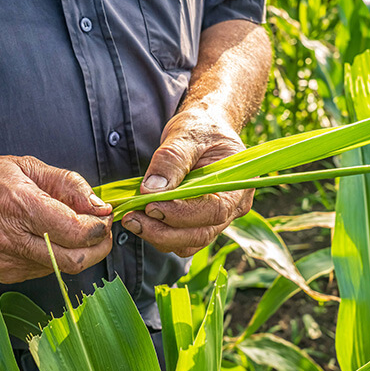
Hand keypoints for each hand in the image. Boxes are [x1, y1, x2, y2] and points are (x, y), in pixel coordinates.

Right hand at [0, 156, 112, 283]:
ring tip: (72, 227)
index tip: (105, 217)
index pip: (74, 231)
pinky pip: (47, 270)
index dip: (99, 228)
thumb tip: (101, 207)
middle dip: (99, 247)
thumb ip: (70, 185)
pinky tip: (47, 236)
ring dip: (79, 250)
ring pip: (63, 267)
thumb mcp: (29, 166)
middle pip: (74, 260)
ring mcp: (5, 262)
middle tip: (102, 229)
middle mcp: (10, 239)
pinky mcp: (4, 274)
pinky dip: (57, 255)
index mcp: (18, 205)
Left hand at [121, 110, 253, 256]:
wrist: (204, 130)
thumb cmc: (201, 128)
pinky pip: (181, 239)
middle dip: (164, 232)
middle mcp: (233, 208)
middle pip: (201, 234)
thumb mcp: (185, 135)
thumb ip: (171, 160)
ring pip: (189, 242)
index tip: (150, 205)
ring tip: (131, 219)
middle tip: (131, 218)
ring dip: (158, 236)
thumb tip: (151, 190)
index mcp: (238, 184)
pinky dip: (159, 234)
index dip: (181, 213)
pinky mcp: (199, 223)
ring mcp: (217, 219)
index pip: (213, 210)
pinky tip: (140, 219)